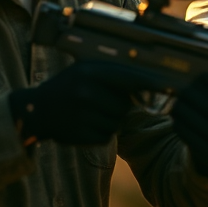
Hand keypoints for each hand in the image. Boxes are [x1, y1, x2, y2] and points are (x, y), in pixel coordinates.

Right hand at [9, 61, 159, 145]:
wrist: (36, 111)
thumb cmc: (70, 87)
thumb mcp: (86, 71)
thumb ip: (115, 74)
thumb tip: (152, 81)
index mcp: (89, 72)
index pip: (129, 78)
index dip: (151, 83)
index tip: (171, 86)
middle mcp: (86, 92)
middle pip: (125, 104)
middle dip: (119, 105)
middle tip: (98, 101)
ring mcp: (82, 115)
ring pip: (117, 121)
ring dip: (110, 119)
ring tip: (89, 112)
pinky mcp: (80, 135)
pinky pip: (106, 136)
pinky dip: (101, 133)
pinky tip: (85, 124)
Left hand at [171, 73, 207, 178]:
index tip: (202, 75)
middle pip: (207, 105)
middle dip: (191, 92)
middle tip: (184, 86)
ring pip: (191, 118)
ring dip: (181, 105)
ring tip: (178, 100)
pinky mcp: (207, 154)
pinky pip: (185, 132)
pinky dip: (178, 121)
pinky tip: (178, 115)